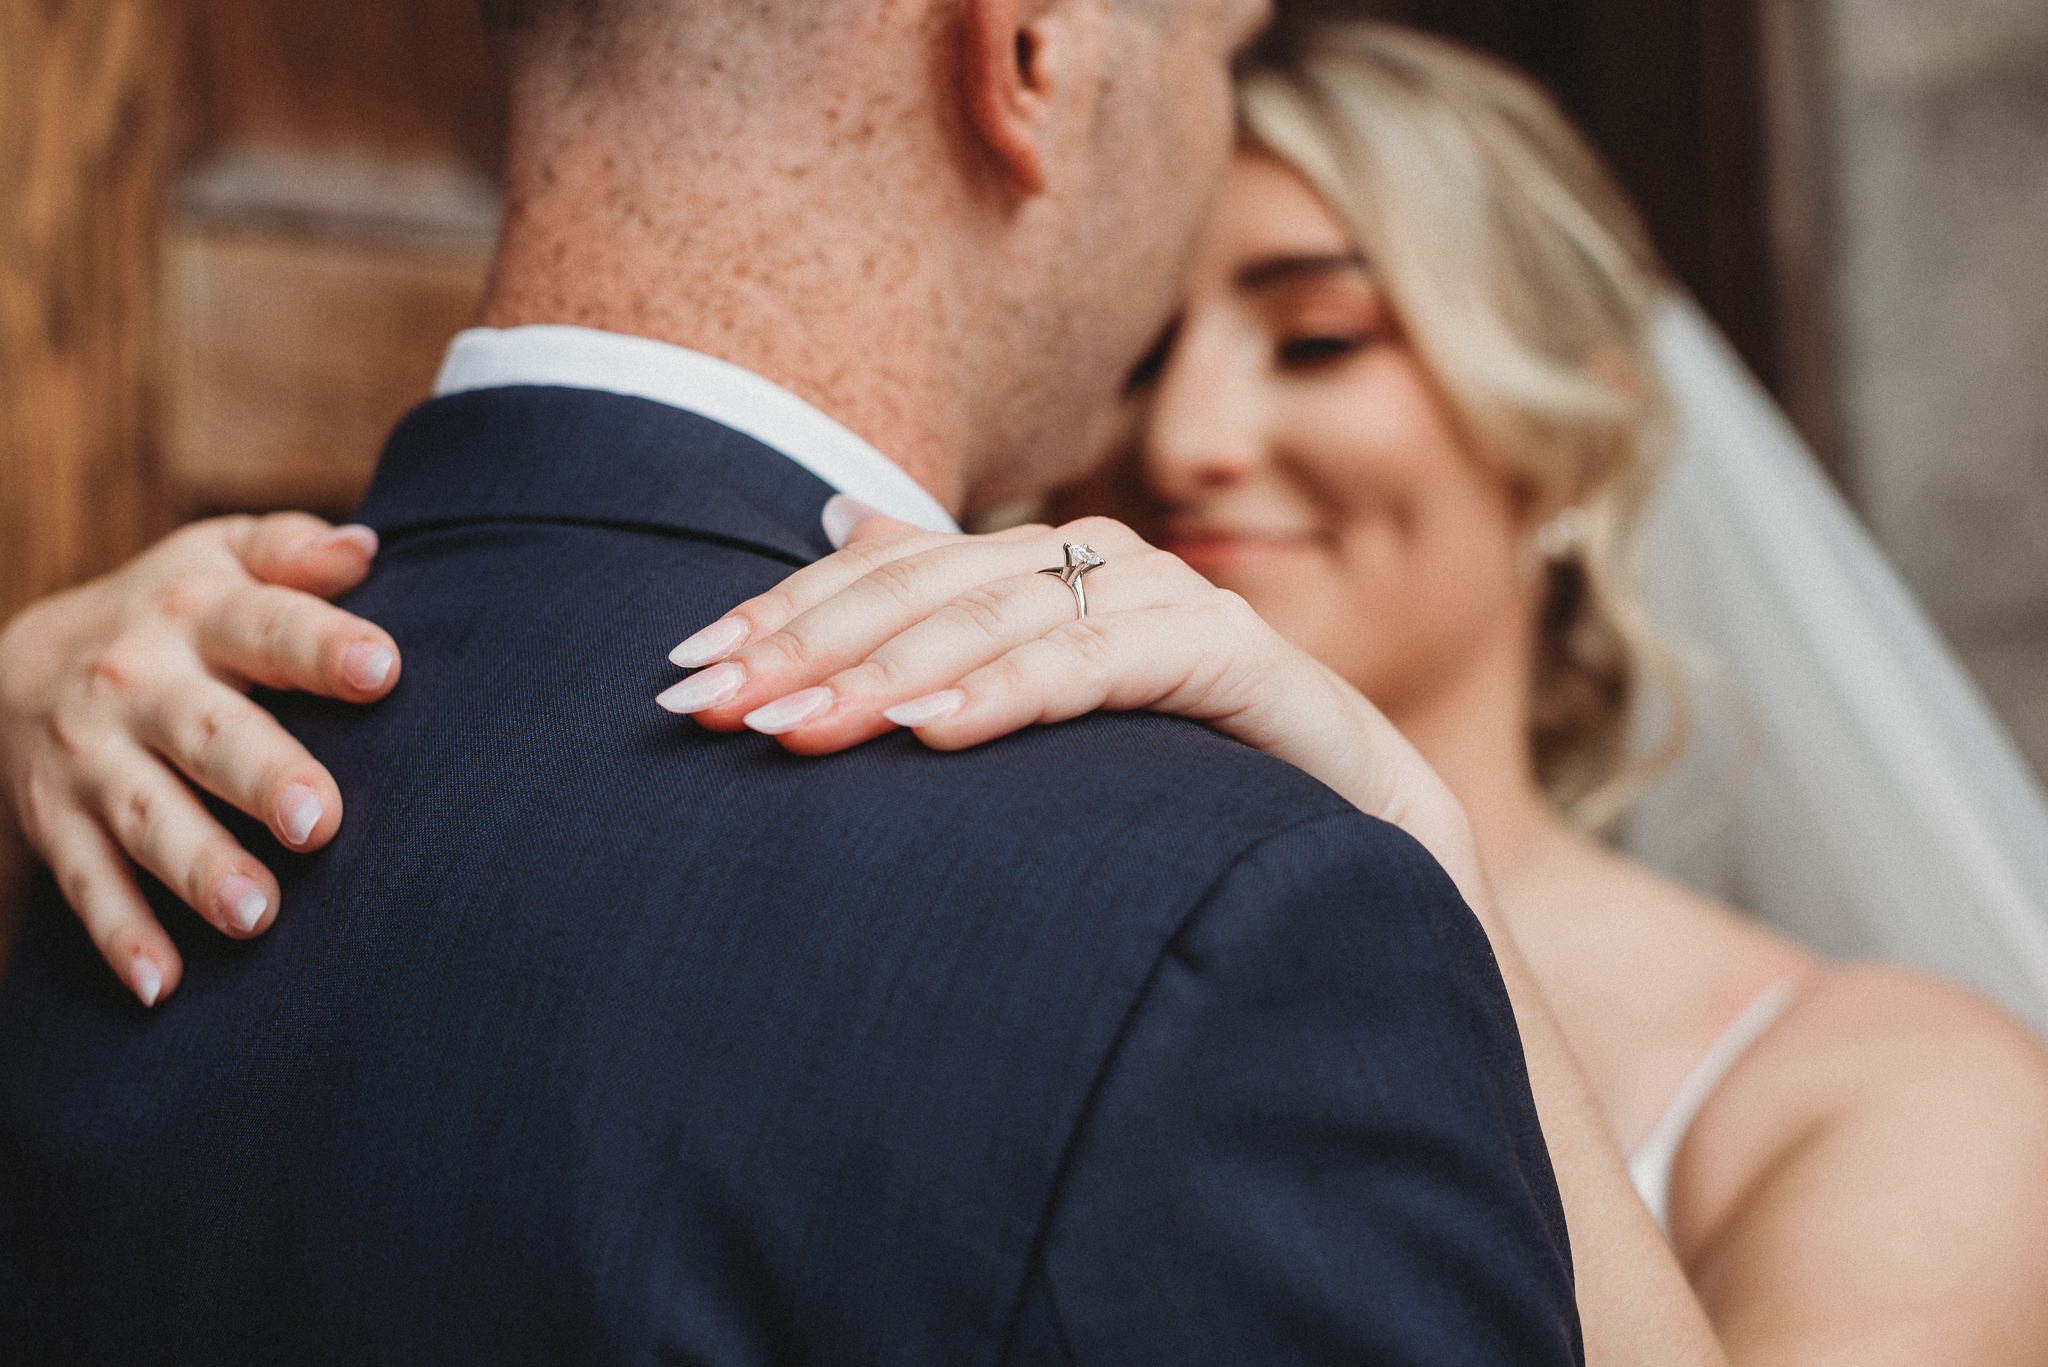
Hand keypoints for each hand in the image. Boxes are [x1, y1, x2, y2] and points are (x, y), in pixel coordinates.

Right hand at [0, 514, 400, 1005]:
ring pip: (146, 818)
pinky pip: (87, 885)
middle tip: (320, 823)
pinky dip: (122, 936)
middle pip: (206, 732)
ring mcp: (90, 760)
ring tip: (258, 914)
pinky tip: (164, 985)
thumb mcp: (221, 558)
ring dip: (199, 869)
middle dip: (261, 777)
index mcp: (196, 614)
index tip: (383, 669)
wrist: (17, 662)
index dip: (323, 645)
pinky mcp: (55, 824)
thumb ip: (292, 552)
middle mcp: (137, 685)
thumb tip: (365, 549)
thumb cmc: (175, 612)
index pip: (267, 625)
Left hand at [656, 502, 1479, 895]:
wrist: (1361, 848)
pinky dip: (1020, 686)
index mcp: (1045, 574)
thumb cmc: (1188, 790)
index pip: (890, 575)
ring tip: (797, 727)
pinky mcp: (1238, 656)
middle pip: (932, 584)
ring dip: (895, 669)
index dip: (785, 615)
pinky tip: (936, 729)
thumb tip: (831, 516)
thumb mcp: (1048, 712)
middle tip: (709, 705)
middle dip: (812, 644)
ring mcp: (1171, 603)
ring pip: (1008, 611)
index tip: (684, 675)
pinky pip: (1110, 660)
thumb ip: (954, 618)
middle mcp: (1101, 566)